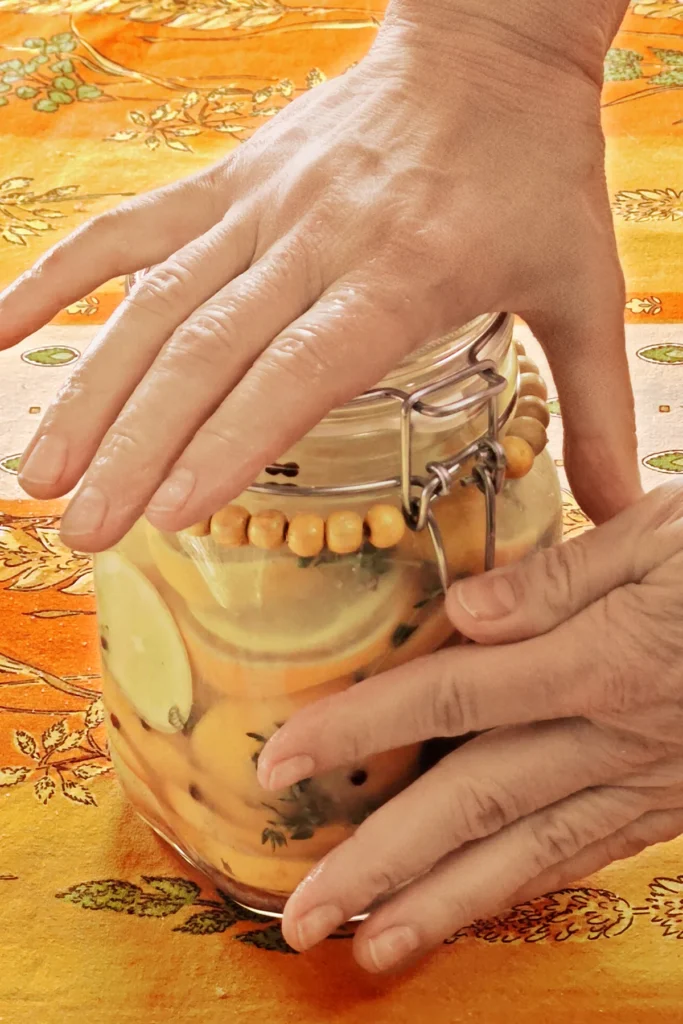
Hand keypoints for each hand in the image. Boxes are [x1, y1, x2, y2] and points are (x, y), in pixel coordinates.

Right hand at [2, 0, 638, 550]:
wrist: (488, 44)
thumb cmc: (536, 172)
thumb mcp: (584, 289)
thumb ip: (593, 409)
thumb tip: (628, 515)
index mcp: (401, 276)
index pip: (295, 371)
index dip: (228, 442)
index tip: (166, 514)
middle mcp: (312, 243)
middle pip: (203, 351)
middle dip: (135, 447)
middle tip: (80, 533)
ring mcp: (258, 208)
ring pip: (150, 303)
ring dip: (88, 391)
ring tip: (37, 475)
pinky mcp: (228, 182)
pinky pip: (127, 228)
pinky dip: (56, 276)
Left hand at [257, 483, 682, 972]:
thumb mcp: (668, 533)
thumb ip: (563, 577)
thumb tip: (465, 615)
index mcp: (604, 657)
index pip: (450, 698)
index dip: (359, 732)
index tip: (280, 760)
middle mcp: (618, 734)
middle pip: (476, 805)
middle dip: (382, 864)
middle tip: (304, 915)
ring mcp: (651, 780)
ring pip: (529, 855)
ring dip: (442, 905)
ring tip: (370, 947)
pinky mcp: (676, 801)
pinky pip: (588, 853)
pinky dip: (523, 889)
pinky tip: (476, 911)